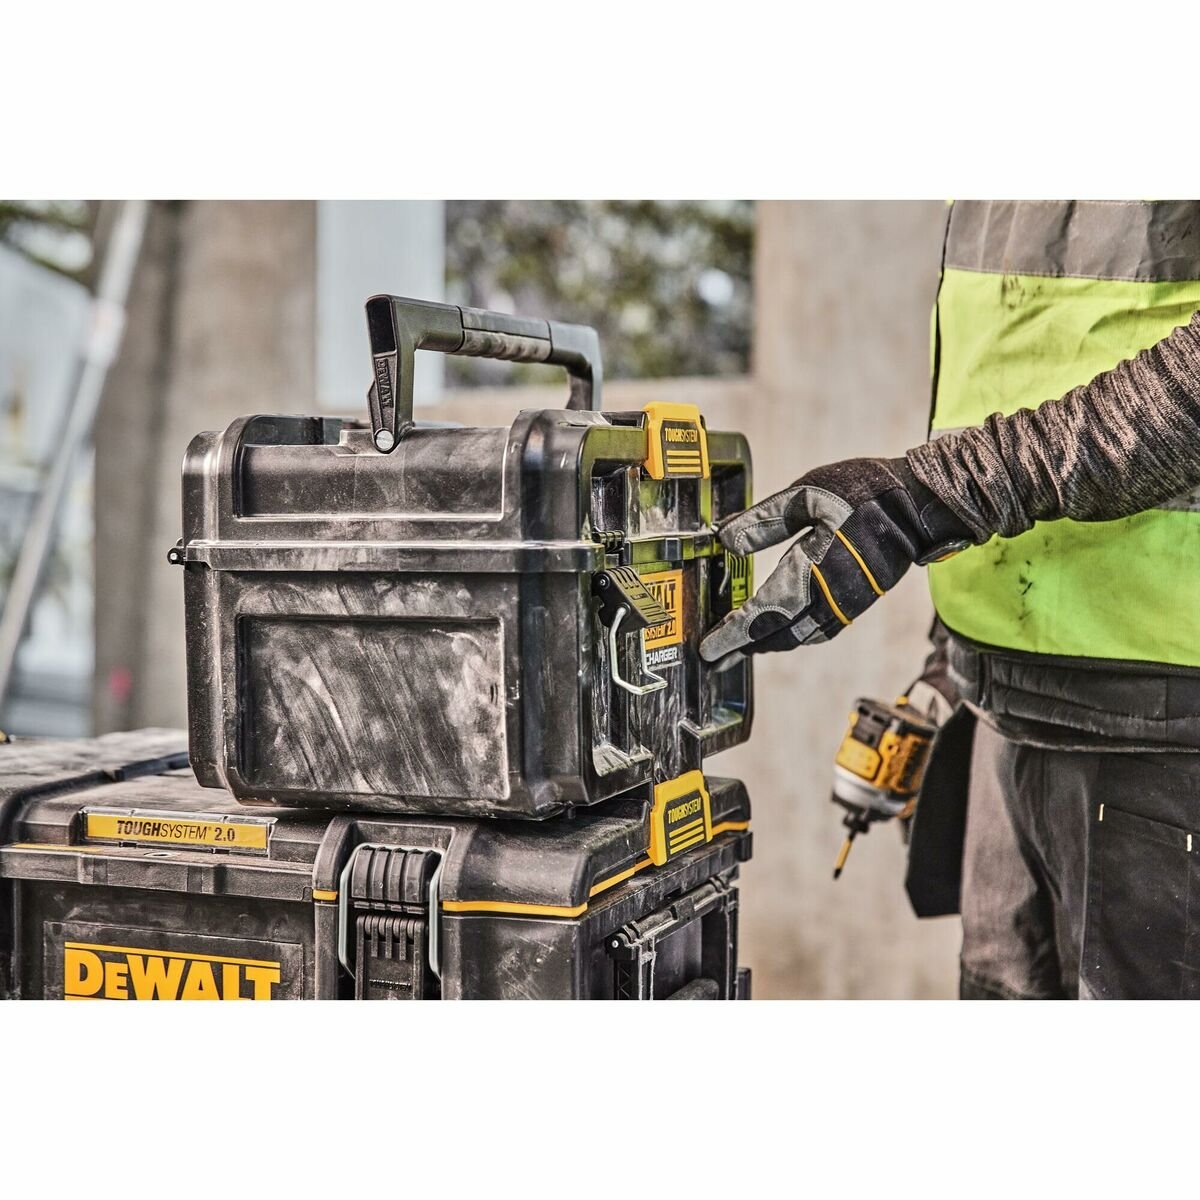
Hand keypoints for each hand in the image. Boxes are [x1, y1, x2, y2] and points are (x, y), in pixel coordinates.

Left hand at [699, 457, 972, 665]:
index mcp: (814, 565)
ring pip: (799, 637)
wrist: (921, 505)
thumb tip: (724, 541)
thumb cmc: (864, 491)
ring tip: (738, 648)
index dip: (734, 632)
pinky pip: (819, 631)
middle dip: (743, 647)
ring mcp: (847, 604)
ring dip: (767, 645)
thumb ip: (764, 520)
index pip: (764, 610)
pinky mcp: (858, 603)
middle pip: (778, 633)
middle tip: (713, 658)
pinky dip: (792, 637)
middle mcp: (831, 595)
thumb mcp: (806, 494)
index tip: (709, 648)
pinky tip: (777, 634)